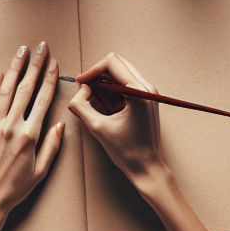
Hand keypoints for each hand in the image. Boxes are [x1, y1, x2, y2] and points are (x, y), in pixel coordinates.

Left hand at [0, 41, 63, 230]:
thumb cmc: (14, 190)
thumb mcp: (41, 172)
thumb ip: (52, 147)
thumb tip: (59, 125)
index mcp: (29, 137)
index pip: (42, 100)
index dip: (49, 79)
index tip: (54, 64)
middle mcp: (10, 128)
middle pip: (25, 89)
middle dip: (34, 65)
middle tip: (41, 47)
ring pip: (5, 91)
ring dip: (14, 69)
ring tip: (21, 52)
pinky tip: (0, 74)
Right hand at [68, 52, 166, 184]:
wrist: (147, 167)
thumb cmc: (126, 152)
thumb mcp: (97, 127)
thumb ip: (81, 105)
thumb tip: (80, 90)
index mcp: (138, 92)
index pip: (111, 63)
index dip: (91, 71)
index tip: (80, 84)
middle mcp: (147, 88)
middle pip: (117, 64)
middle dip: (97, 75)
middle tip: (85, 91)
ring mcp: (150, 93)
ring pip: (121, 72)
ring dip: (104, 83)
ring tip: (94, 101)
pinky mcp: (148, 99)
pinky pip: (127, 84)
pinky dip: (112, 90)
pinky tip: (105, 106)